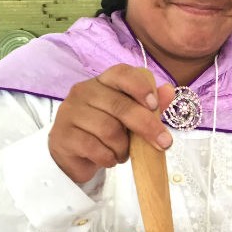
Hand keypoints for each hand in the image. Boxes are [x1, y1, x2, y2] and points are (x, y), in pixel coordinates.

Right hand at [49, 64, 175, 182]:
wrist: (75, 156)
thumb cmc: (106, 132)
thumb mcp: (132, 118)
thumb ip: (151, 105)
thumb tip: (169, 90)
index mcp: (103, 82)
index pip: (121, 73)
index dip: (140, 87)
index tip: (155, 106)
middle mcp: (83, 91)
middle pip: (120, 106)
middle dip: (147, 126)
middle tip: (164, 143)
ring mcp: (70, 112)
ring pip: (108, 130)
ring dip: (123, 147)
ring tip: (123, 152)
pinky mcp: (62, 136)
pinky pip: (94, 148)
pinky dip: (109, 158)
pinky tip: (109, 159)